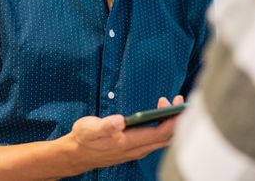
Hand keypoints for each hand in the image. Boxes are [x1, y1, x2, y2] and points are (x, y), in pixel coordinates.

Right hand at [63, 95, 184, 171]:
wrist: (77, 154)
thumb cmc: (84, 139)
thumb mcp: (89, 129)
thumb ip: (105, 126)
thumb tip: (119, 121)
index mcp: (128, 143)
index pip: (159, 133)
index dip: (171, 120)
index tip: (176, 104)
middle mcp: (137, 149)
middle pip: (166, 137)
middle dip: (176, 119)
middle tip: (178, 100)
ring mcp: (137, 150)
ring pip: (162, 139)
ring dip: (170, 122)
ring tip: (170, 103)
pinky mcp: (135, 148)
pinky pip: (156, 140)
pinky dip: (163, 126)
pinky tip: (161, 114)